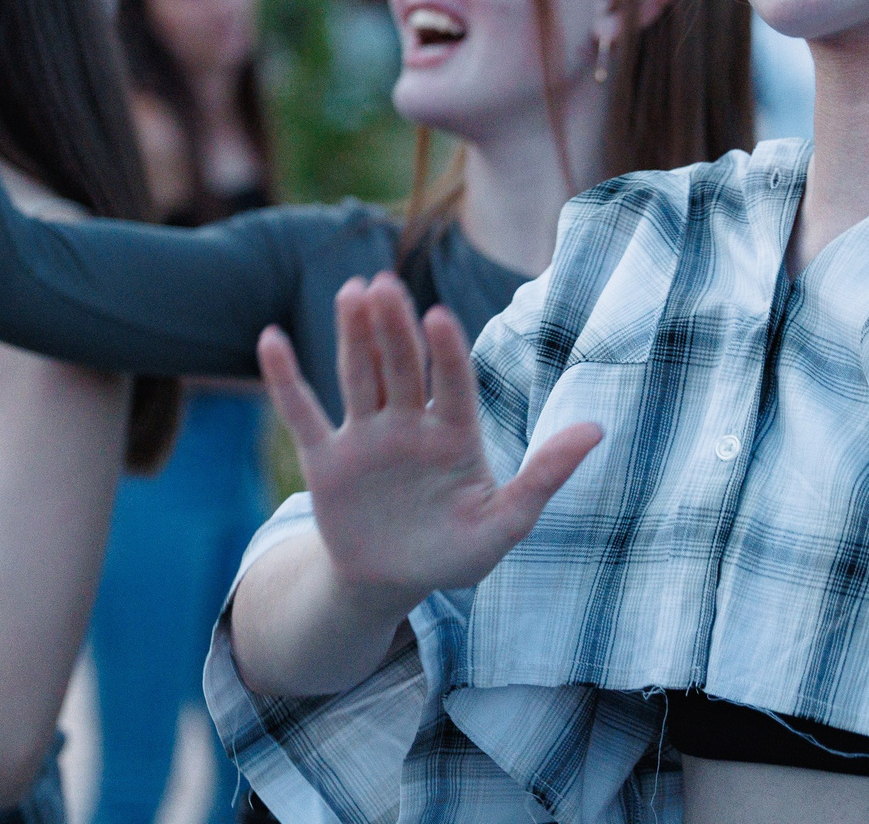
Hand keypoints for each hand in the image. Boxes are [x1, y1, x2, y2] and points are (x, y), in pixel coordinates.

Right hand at [259, 274, 600, 600]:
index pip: (452, 382)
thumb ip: (545, 475)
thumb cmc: (455, 554)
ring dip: (352, 335)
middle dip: (393, 328)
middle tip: (385, 284)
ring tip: (352, 291)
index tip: (439, 316)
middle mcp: (408, 424)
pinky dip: (286, 378)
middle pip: (400, 366)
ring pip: (357, 375)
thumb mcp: (505, 523)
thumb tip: (597, 429)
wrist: (391, 585)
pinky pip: (302, 412)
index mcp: (454, 433)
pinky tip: (271, 339)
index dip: (446, 351)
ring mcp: (365, 437)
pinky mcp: (326, 459)